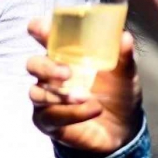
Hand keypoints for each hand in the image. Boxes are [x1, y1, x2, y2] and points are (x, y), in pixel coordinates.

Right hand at [27, 20, 141, 155]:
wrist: (123, 128)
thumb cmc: (118, 92)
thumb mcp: (124, 73)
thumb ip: (123, 55)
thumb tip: (125, 37)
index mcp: (64, 53)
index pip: (42, 35)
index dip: (37, 29)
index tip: (41, 29)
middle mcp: (50, 73)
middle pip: (32, 64)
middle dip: (46, 67)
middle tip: (67, 73)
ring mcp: (46, 98)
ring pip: (36, 93)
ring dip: (59, 95)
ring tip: (86, 97)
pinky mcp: (48, 121)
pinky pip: (50, 116)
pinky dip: (72, 113)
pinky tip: (93, 110)